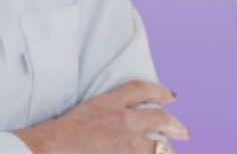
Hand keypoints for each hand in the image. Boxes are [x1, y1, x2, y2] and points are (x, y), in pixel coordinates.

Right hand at [12, 80, 190, 152]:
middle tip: (184, 132)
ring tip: (170, 153)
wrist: (53, 148)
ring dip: (166, 150)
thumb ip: (106, 113)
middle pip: (159, 117)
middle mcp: (123, 119)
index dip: (158, 91)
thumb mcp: (85, 112)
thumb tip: (121, 121)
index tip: (170, 95)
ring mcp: (129, 143)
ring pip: (160, 146)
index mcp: (108, 102)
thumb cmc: (61, 134)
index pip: (139, 89)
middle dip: (175, 125)